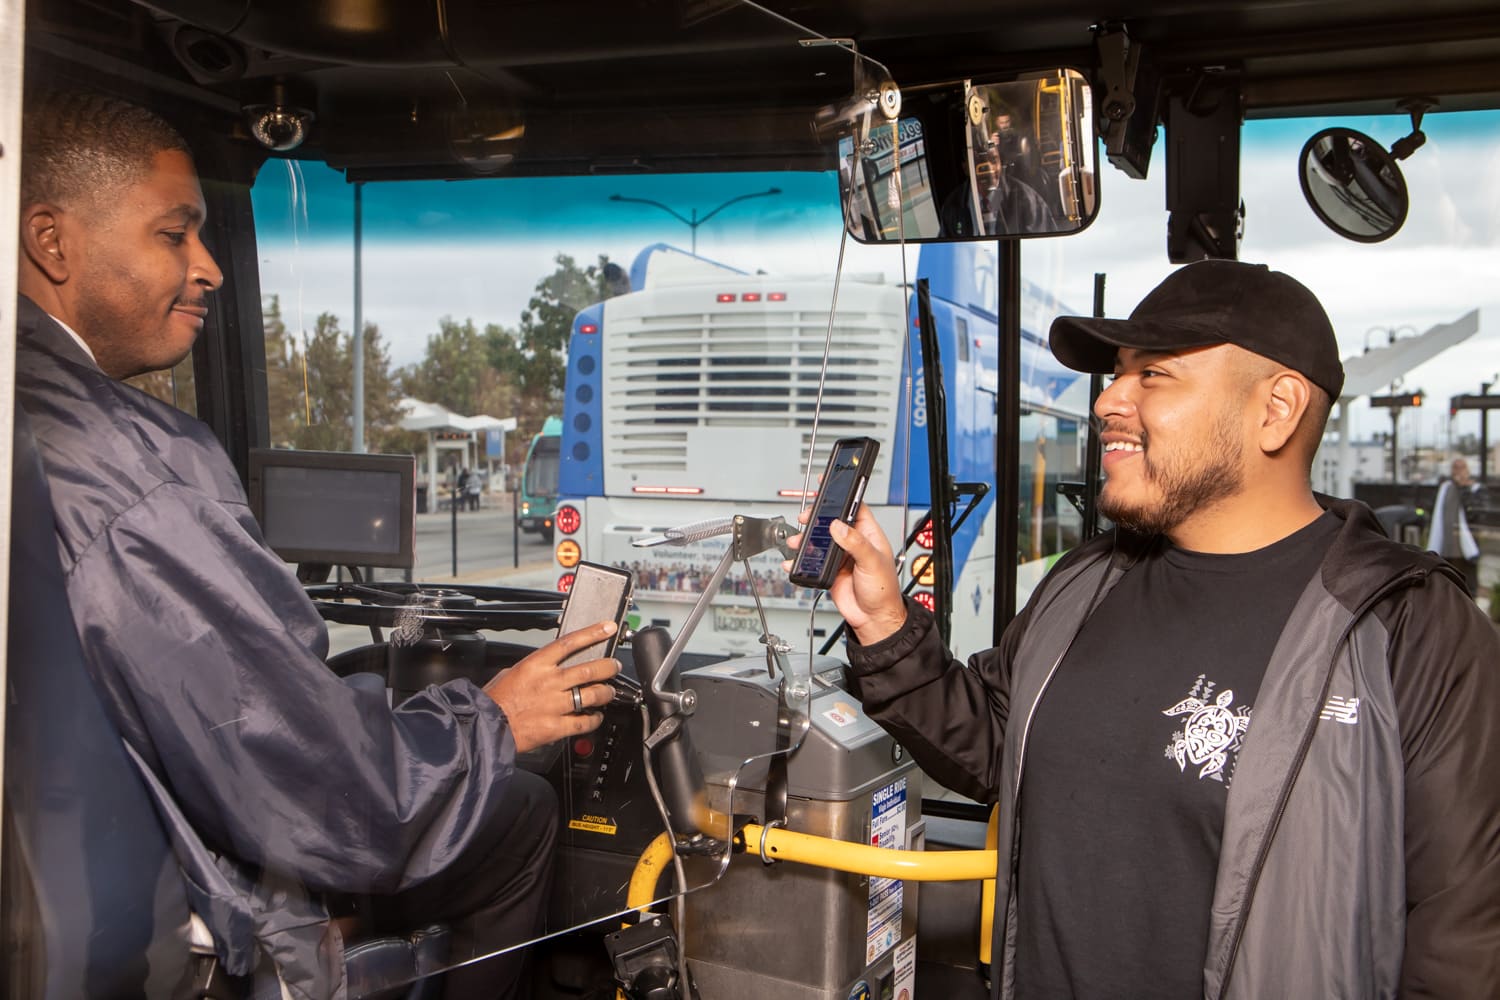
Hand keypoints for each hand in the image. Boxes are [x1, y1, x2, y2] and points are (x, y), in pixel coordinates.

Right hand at [483, 621, 621, 752]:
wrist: (485, 727)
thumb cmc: (495, 700)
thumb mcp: (510, 672)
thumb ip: (533, 668)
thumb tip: (546, 666)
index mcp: (536, 665)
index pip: (570, 643)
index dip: (592, 633)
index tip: (608, 628)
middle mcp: (549, 682)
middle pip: (589, 669)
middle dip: (608, 667)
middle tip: (615, 666)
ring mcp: (555, 704)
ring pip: (592, 694)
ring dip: (606, 693)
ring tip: (609, 692)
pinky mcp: (557, 726)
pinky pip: (585, 722)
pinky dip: (595, 719)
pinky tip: (596, 717)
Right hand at [785, 503, 906, 644]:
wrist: (873, 618)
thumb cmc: (883, 591)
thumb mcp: (872, 562)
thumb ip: (855, 543)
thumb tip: (838, 526)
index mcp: (868, 535)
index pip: (855, 508)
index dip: (842, 497)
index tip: (828, 487)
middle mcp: (853, 543)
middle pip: (832, 522)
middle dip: (816, 518)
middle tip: (805, 518)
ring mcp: (840, 557)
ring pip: (819, 541)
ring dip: (805, 540)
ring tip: (796, 542)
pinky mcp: (829, 571)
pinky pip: (812, 562)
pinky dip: (800, 561)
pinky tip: (794, 562)